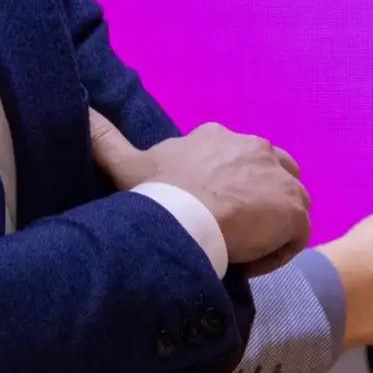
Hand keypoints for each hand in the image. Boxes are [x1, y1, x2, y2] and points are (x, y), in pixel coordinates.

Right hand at [89, 111, 310, 276]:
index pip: (236, 160)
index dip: (225, 188)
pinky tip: (248, 263)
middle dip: (256, 200)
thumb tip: (79, 110)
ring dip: (267, 227)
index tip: (206, 211)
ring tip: (240, 248)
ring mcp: (279, 178)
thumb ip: (103, 138)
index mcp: (218, 137)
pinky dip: (275, 252)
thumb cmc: (158, 193)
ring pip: (285, 205)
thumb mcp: (125, 163)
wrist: (184, 218)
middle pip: (268, 176)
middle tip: (229, 229)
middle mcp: (255, 148)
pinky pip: (294, 235)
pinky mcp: (294, 210)